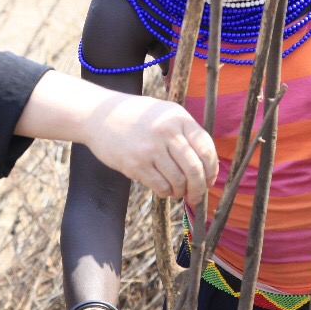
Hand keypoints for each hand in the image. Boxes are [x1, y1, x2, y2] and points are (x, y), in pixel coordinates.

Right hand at [81, 94, 217, 205]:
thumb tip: (206, 165)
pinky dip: (166, 193)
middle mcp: (167, 131)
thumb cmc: (135, 116)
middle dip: (199, 188)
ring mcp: (151, 148)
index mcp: (178, 117)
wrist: (99, 115)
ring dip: (181, 192)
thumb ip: (184, 132)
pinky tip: (163, 190)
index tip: (209, 180)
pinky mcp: (136, 164)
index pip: (206, 148)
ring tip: (177, 192)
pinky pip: (161, 186)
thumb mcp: (163, 113)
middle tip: (196, 196)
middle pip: (195, 169)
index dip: (212, 170)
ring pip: (179, 181)